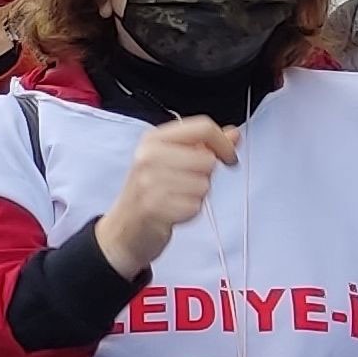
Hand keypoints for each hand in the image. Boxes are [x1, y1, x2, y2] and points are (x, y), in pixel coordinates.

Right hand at [94, 116, 237, 274]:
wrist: (123, 229)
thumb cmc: (150, 192)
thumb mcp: (174, 160)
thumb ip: (205, 145)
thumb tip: (234, 134)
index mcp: (153, 139)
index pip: (203, 127)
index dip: (223, 143)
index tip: (227, 157)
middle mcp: (147, 156)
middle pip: (207, 159)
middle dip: (205, 175)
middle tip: (185, 183)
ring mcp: (148, 182)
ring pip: (203, 184)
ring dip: (196, 195)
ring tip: (176, 198)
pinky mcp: (153, 206)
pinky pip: (194, 206)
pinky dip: (189, 212)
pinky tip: (173, 211)